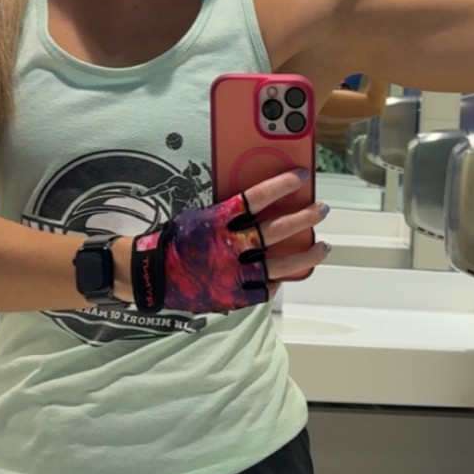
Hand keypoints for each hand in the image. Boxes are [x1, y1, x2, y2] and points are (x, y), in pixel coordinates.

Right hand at [130, 169, 327, 314]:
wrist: (151, 276)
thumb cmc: (176, 241)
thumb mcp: (199, 216)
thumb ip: (228, 212)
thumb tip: (259, 203)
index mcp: (217, 221)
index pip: (256, 198)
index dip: (282, 186)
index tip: (302, 177)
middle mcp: (228, 247)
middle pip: (275, 231)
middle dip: (304, 218)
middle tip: (321, 210)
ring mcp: (233, 274)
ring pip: (279, 264)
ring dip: (306, 255)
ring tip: (322, 247)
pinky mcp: (233, 296)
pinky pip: (264, 289)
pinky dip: (278, 281)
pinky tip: (287, 274)